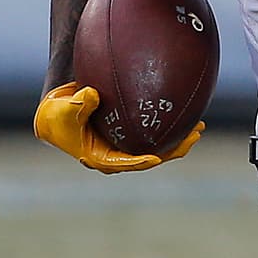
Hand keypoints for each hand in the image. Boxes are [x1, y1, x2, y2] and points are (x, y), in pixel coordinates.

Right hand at [34, 83, 203, 172]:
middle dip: (175, 148)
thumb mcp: (63, 110)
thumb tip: (93, 95)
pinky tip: (188, 113)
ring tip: (200, 127)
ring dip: (179, 138)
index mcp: (101, 157)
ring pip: (159, 145)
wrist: (58, 112)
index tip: (157, 158)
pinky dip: (169, 124)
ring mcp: (126, 145)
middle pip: (152, 156)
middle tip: (195, 135)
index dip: (142, 161)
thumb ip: (78, 105)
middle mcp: (118, 154)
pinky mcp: (130, 134)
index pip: (126, 162)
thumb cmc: (57, 115)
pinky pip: (154, 132)